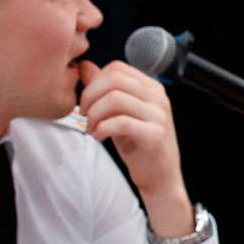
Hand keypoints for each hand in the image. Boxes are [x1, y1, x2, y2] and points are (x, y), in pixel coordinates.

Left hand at [74, 61, 193, 236]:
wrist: (159, 177)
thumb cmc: (138, 145)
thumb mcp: (118, 113)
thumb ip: (104, 89)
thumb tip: (85, 66)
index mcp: (151, 88)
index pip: (116, 68)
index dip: (93, 82)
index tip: (86, 102)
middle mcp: (158, 97)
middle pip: (114, 79)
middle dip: (90, 96)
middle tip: (84, 115)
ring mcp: (159, 115)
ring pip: (115, 99)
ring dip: (94, 114)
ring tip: (91, 129)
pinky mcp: (155, 135)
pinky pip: (121, 122)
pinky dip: (102, 128)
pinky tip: (99, 137)